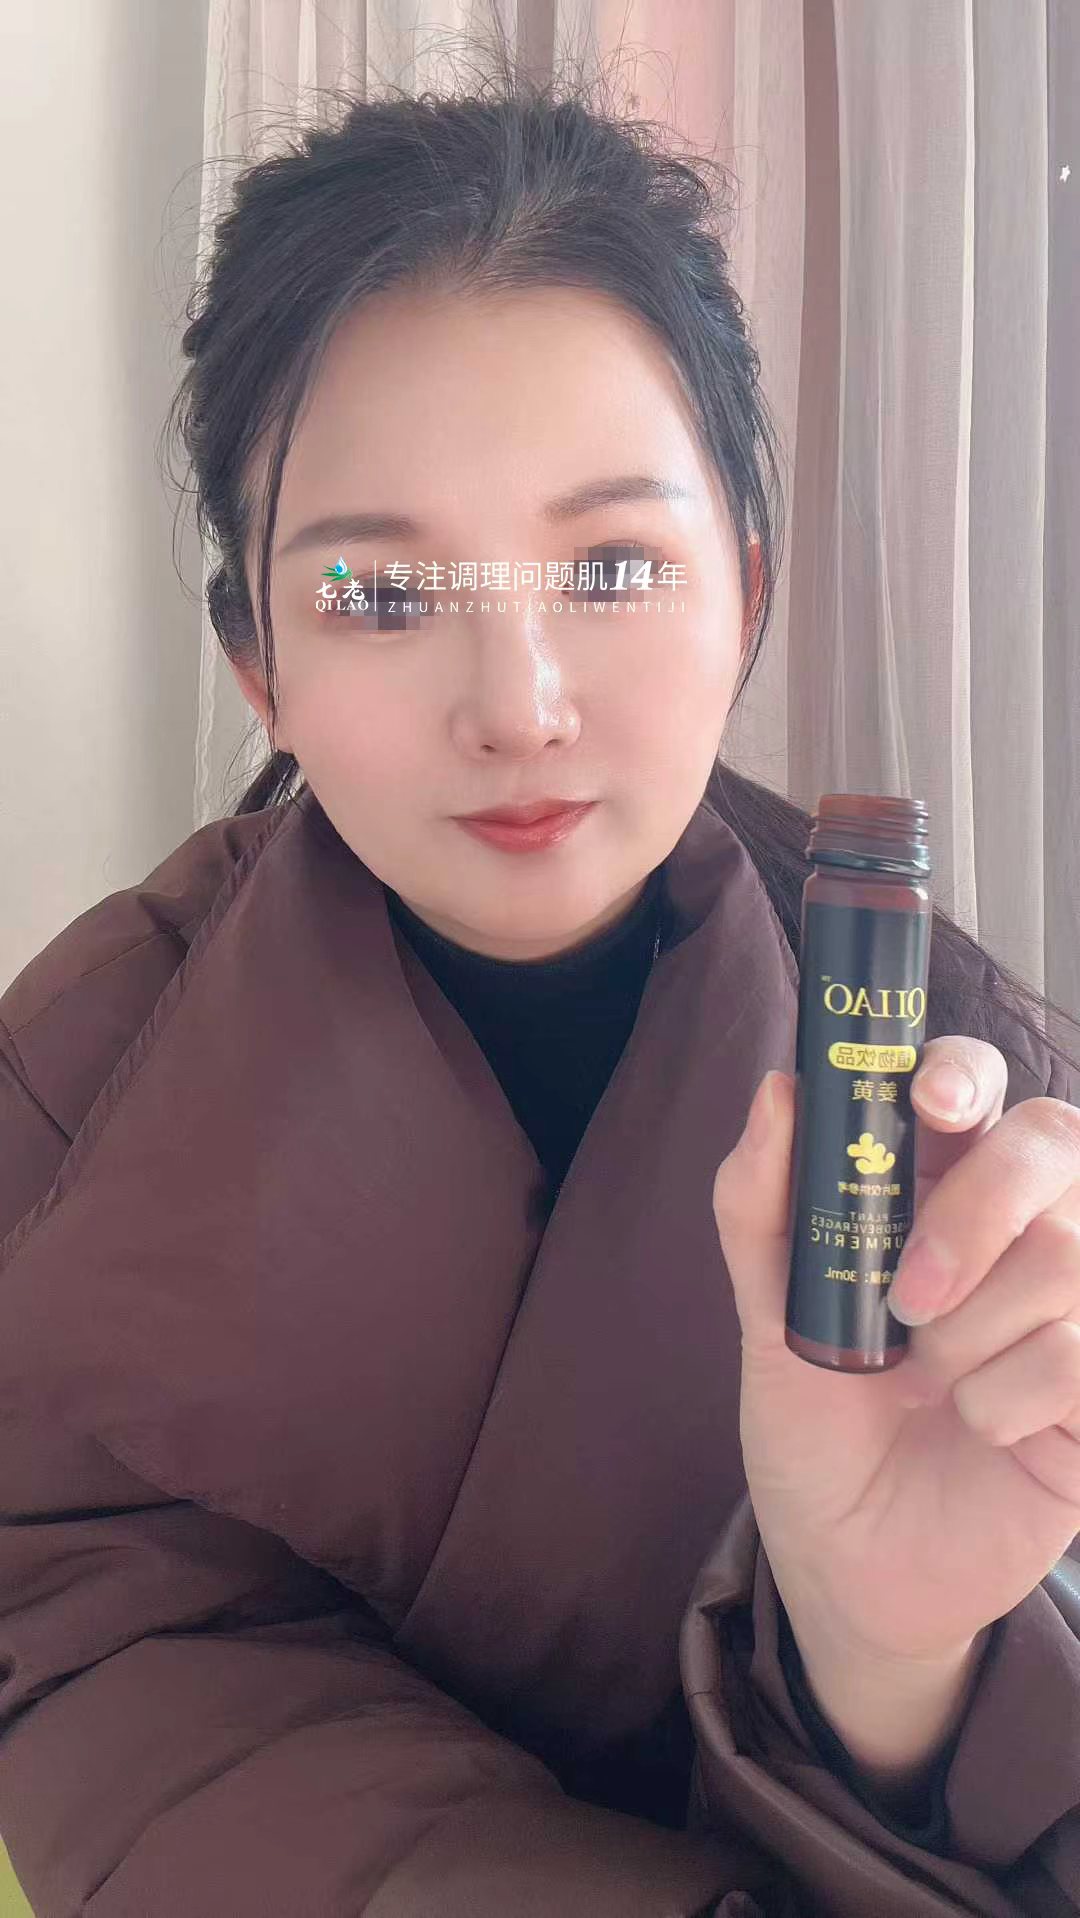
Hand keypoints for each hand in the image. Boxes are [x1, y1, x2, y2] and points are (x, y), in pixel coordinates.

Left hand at [711, 1038, 1079, 1765]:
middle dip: (975, 1208)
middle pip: (1051, 1139)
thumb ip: (760, 1209)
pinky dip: (1008, 1396)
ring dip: (974, 1328)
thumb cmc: (815, 1429)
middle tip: (907, 1296)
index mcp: (935, 1192)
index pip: (975, 1086)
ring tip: (929, 1381)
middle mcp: (1017, 1231)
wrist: (850, 1566)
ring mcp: (1070, 1305)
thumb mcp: (767, 1322)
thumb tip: (778, 1092)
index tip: (927, 1102)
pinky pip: (1077, 1349)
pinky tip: (980, 1425)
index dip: (962, 1072)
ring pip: (1066, 1252)